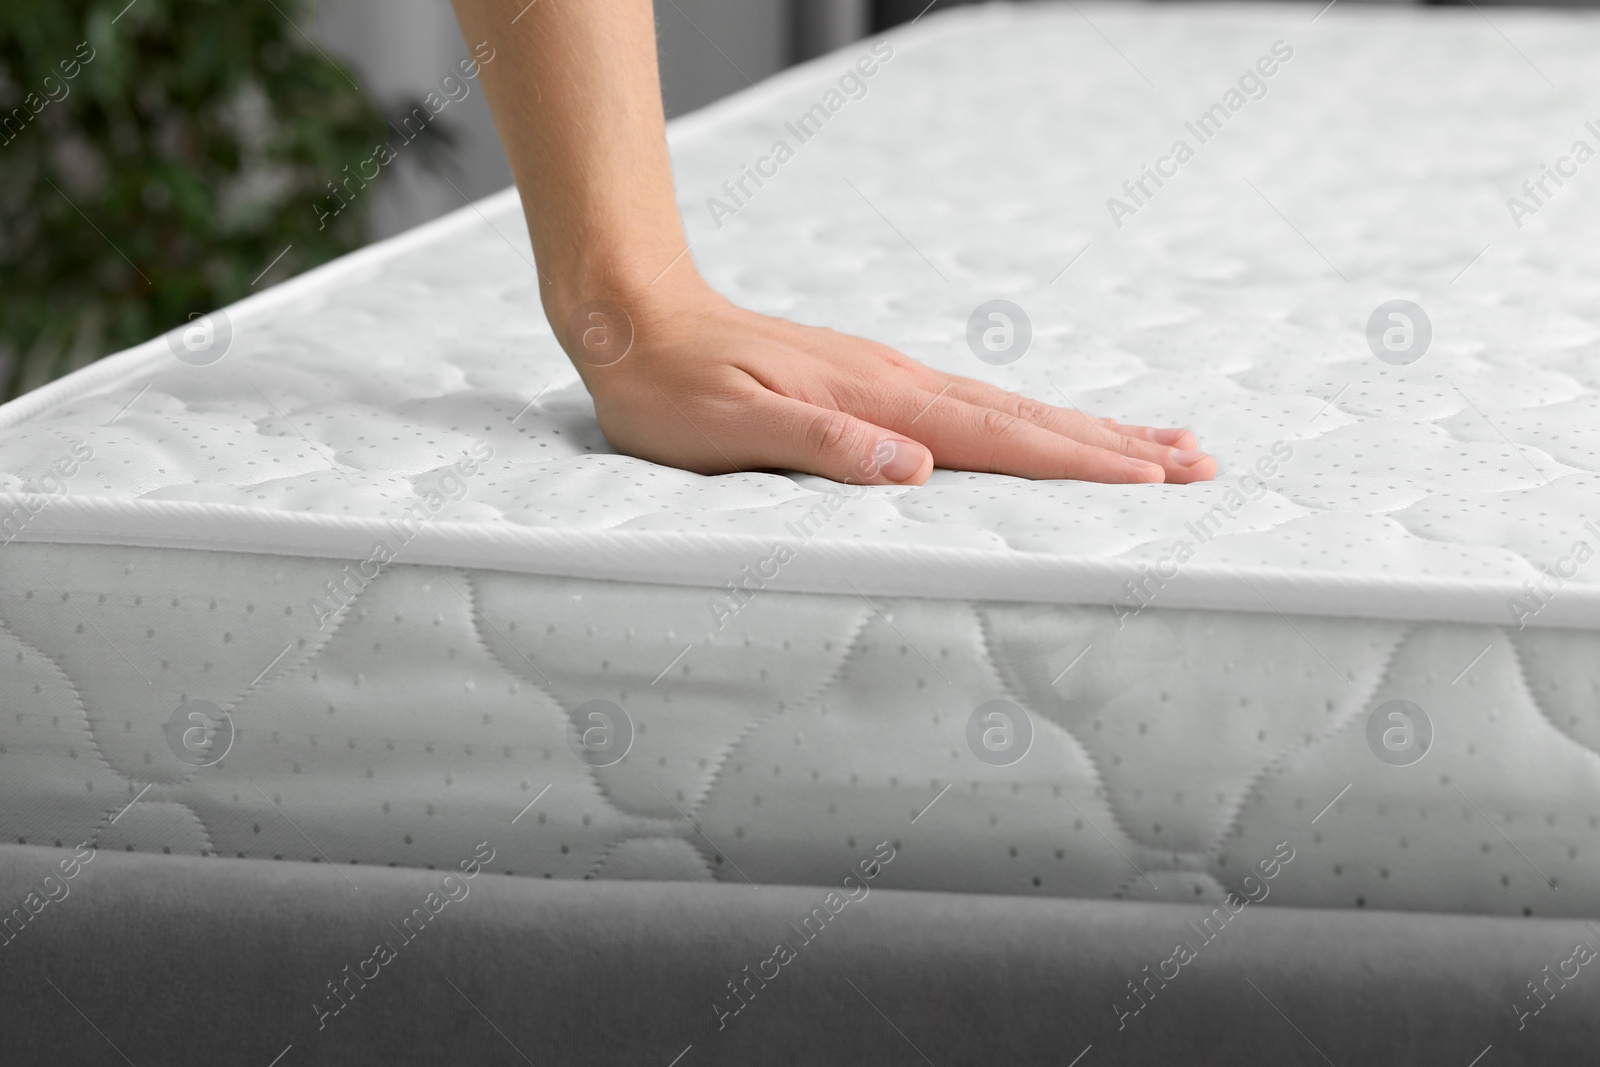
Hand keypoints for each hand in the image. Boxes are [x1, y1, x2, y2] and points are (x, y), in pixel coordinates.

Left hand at [557, 277, 1217, 486]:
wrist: (639, 315)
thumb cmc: (671, 387)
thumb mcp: (727, 430)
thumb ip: (819, 445)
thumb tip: (914, 467)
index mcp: (876, 401)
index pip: (998, 440)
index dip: (1078, 465)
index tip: (1152, 481)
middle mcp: (899, 382)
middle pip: (1029, 419)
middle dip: (1115, 446)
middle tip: (1200, 462)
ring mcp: (891, 376)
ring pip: (1011, 408)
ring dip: (1090, 429)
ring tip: (1161, 444)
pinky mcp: (875, 379)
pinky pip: (977, 405)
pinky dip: (1032, 420)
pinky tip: (1048, 429)